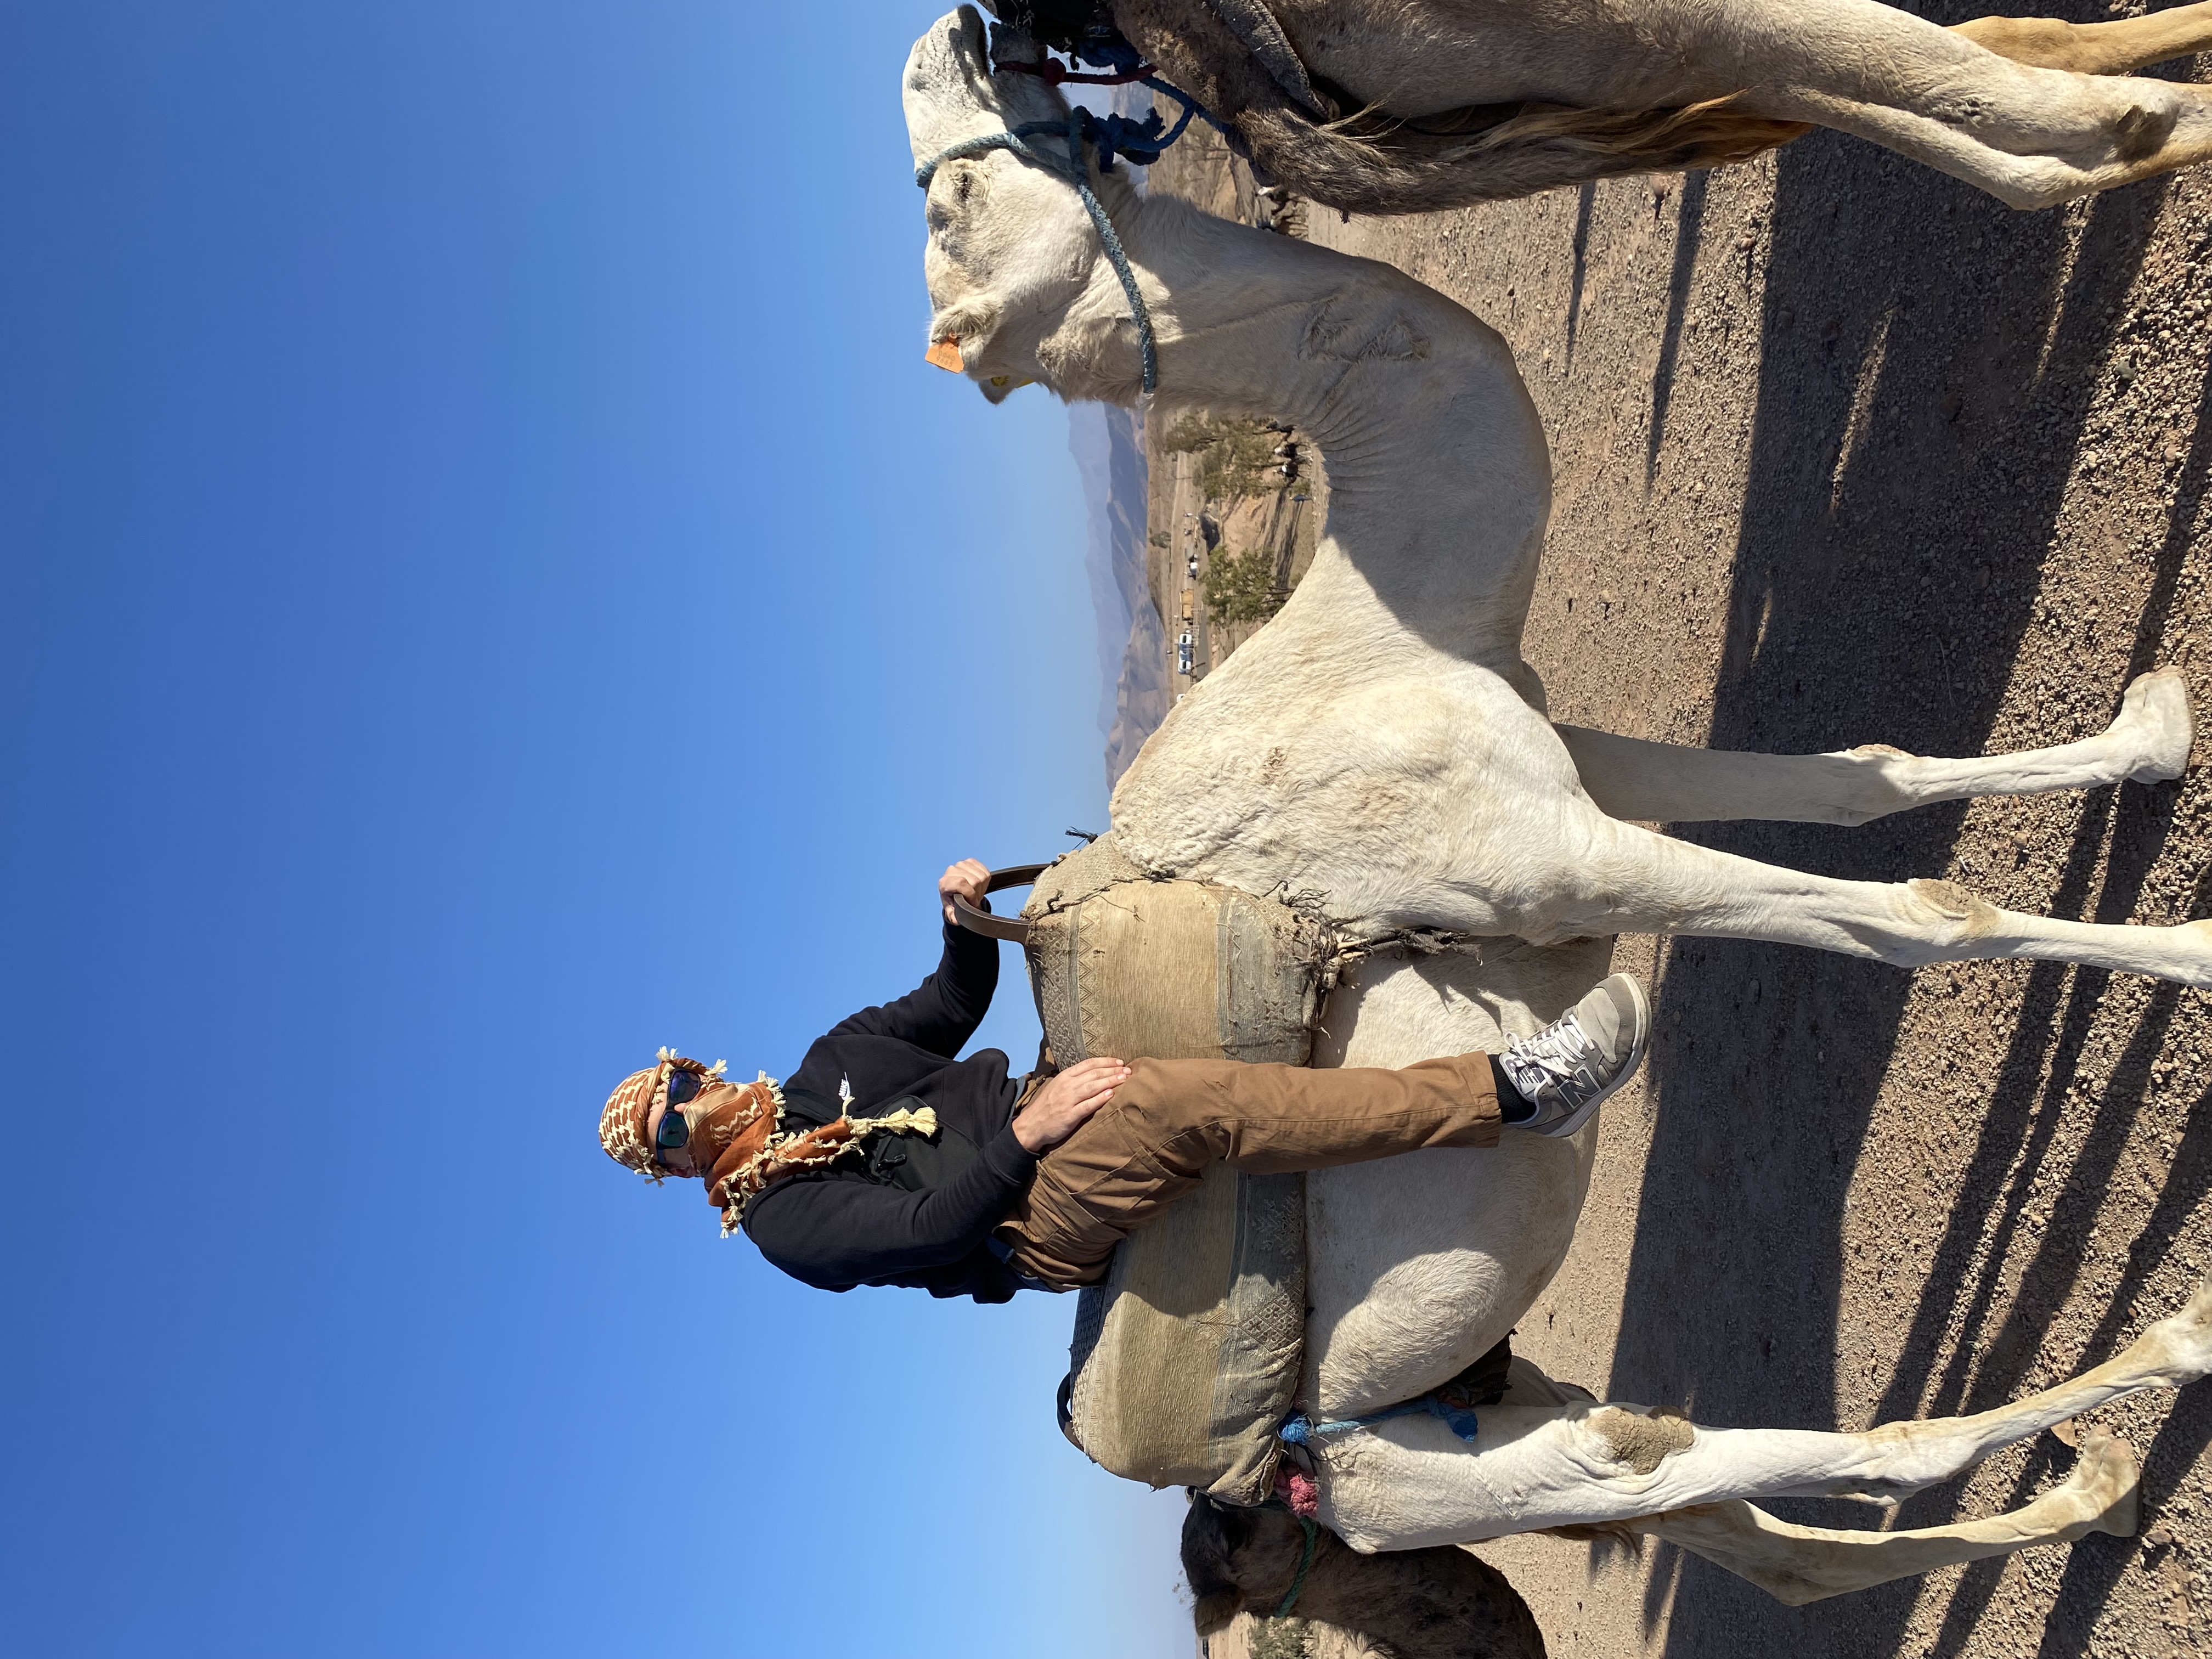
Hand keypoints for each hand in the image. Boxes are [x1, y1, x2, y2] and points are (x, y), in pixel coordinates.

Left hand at [939, 858, 991, 924]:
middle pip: (974, 881)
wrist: (954, 890)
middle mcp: (951, 871)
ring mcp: (961, 865)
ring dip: (982, 887)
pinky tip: (978, 884)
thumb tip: (956, 920)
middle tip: (973, 899)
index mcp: (944, 883)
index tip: (973, 903)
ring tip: (975, 892)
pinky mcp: (970, 861)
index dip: (970, 894)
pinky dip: (985, 880)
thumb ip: (953, 916)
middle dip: (977, 893)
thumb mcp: (952, 911)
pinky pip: (985, 871)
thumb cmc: (953, 900)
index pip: (961, 883)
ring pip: (981, 876)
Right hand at [1013, 1057, 1130, 1153]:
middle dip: (1113, 1070)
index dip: (1106, 1061)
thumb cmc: (1047, 1107)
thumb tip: (1094, 1074)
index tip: (1120, 1062)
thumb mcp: (1057, 1086)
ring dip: (1110, 1081)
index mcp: (1064, 1076)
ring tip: (1124, 1079)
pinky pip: (1088, 1105)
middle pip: (1094, 1073)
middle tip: (1128, 1071)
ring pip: (1093, 1086)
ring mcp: (1068, 1100)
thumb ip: (1074, 1080)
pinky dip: (1100, 1099)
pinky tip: (1111, 1094)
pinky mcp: (1069, 1115)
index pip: (1088, 1064)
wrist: (1031, 1126)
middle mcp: (1067, 1086)